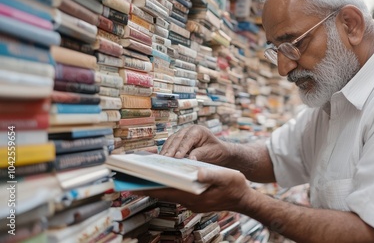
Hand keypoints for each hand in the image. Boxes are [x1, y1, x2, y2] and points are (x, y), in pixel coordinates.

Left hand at [136, 167, 255, 212]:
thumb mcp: (227, 177)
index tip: (134, 185)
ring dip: (156, 186)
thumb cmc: (235, 187)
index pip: (166, 192)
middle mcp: (189, 201)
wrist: (243, 199)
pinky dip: (166, 186)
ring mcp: (191, 202)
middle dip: (147, 187)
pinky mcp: (194, 200)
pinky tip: (162, 179)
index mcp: (194, 197)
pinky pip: (175, 193)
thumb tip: (197, 172)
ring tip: (141, 178)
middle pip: (163, 194)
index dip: (150, 188)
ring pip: (168, 194)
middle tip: (129, 180)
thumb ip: (212, 175)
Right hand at [160, 124, 230, 165]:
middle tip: (166, 158)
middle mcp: (189, 130)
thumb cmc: (217, 150)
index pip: (188, 138)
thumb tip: (190, 159)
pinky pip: (171, 144)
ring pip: (172, 140)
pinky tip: (163, 158)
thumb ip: (200, 154)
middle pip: (177, 138)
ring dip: (166, 149)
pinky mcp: (179, 141)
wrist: (219, 151)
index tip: (177, 157)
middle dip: (171, 149)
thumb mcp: (210, 152)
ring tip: (162, 159)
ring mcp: (183, 134)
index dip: (182, 148)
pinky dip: (167, 150)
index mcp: (198, 130)